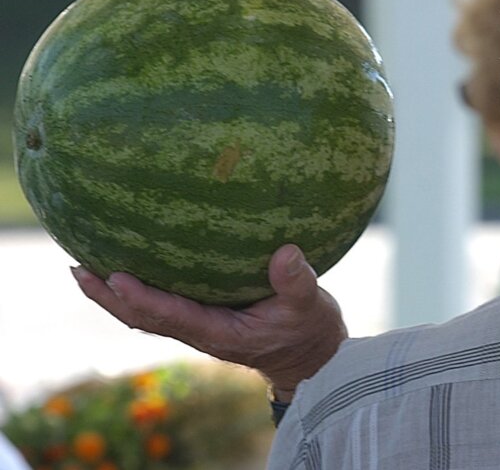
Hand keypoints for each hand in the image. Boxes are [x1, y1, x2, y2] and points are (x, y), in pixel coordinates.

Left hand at [72, 244, 347, 401]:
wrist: (311, 357)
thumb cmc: (309, 330)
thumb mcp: (310, 306)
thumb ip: (297, 282)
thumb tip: (286, 252)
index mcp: (220, 333)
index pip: (171, 315)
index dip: (142, 298)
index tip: (115, 278)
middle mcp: (201, 333)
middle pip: (143, 318)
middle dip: (109, 297)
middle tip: (78, 269)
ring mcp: (199, 329)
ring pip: (146, 314)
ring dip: (114, 296)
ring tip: (85, 267)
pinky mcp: (203, 321)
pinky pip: (161, 307)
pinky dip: (137, 292)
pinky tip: (128, 269)